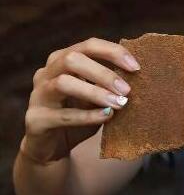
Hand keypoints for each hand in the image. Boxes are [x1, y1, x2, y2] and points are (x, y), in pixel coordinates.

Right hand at [21, 38, 139, 163]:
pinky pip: (62, 115)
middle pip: (72, 59)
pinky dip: (87, 115)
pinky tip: (106, 116)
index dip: (113, 52)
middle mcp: (46, 72)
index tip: (136, 67)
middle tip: (127, 90)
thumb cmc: (79, 114)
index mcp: (62, 60)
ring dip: (95, 92)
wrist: (52, 148)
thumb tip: (137, 75)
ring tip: (119, 103)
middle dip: (104, 73)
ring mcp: (38, 95)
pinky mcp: (35, 120)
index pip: (89, 45)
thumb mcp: (97, 96)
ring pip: (63, 83)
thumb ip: (109, 84)